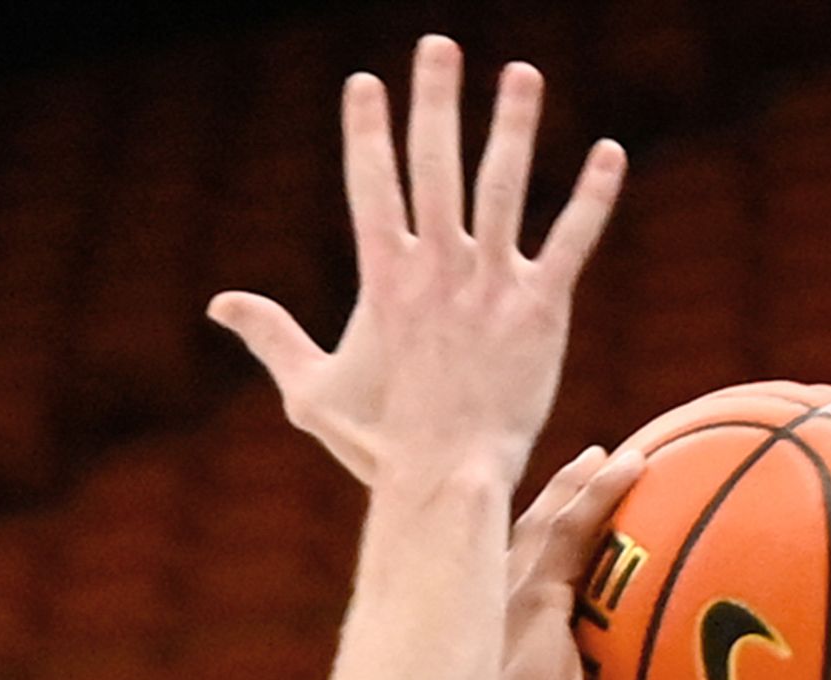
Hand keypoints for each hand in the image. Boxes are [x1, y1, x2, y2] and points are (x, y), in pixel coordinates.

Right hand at [210, 47, 623, 505]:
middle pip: (436, 163)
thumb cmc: (378, 445)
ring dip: (514, 124)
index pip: (372, 184)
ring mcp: (491, 284)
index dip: (367, 130)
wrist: (445, 482)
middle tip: (438, 46)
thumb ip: (270, 336)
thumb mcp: (311, 390)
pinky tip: (612, 152)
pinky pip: (572, 241)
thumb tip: (219, 305)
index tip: (366, 83)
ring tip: (522, 73)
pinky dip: (593, 196)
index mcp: (385, 277)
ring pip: (505, 185)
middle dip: (435, 99)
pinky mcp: (540, 310)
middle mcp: (438, 266)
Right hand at [495, 441, 651, 679]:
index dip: (555, 578)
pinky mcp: (530, 592)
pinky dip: (601, 490)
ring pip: (549, 525)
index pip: (535, 607)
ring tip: (614, 460)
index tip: (587, 559)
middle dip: (563, 511)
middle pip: (534, 551)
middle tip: (594, 481)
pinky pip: (573, 526)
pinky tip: (634, 462)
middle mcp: (504, 625)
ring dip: (581, 487)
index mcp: (512, 668)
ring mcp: (512, 602)